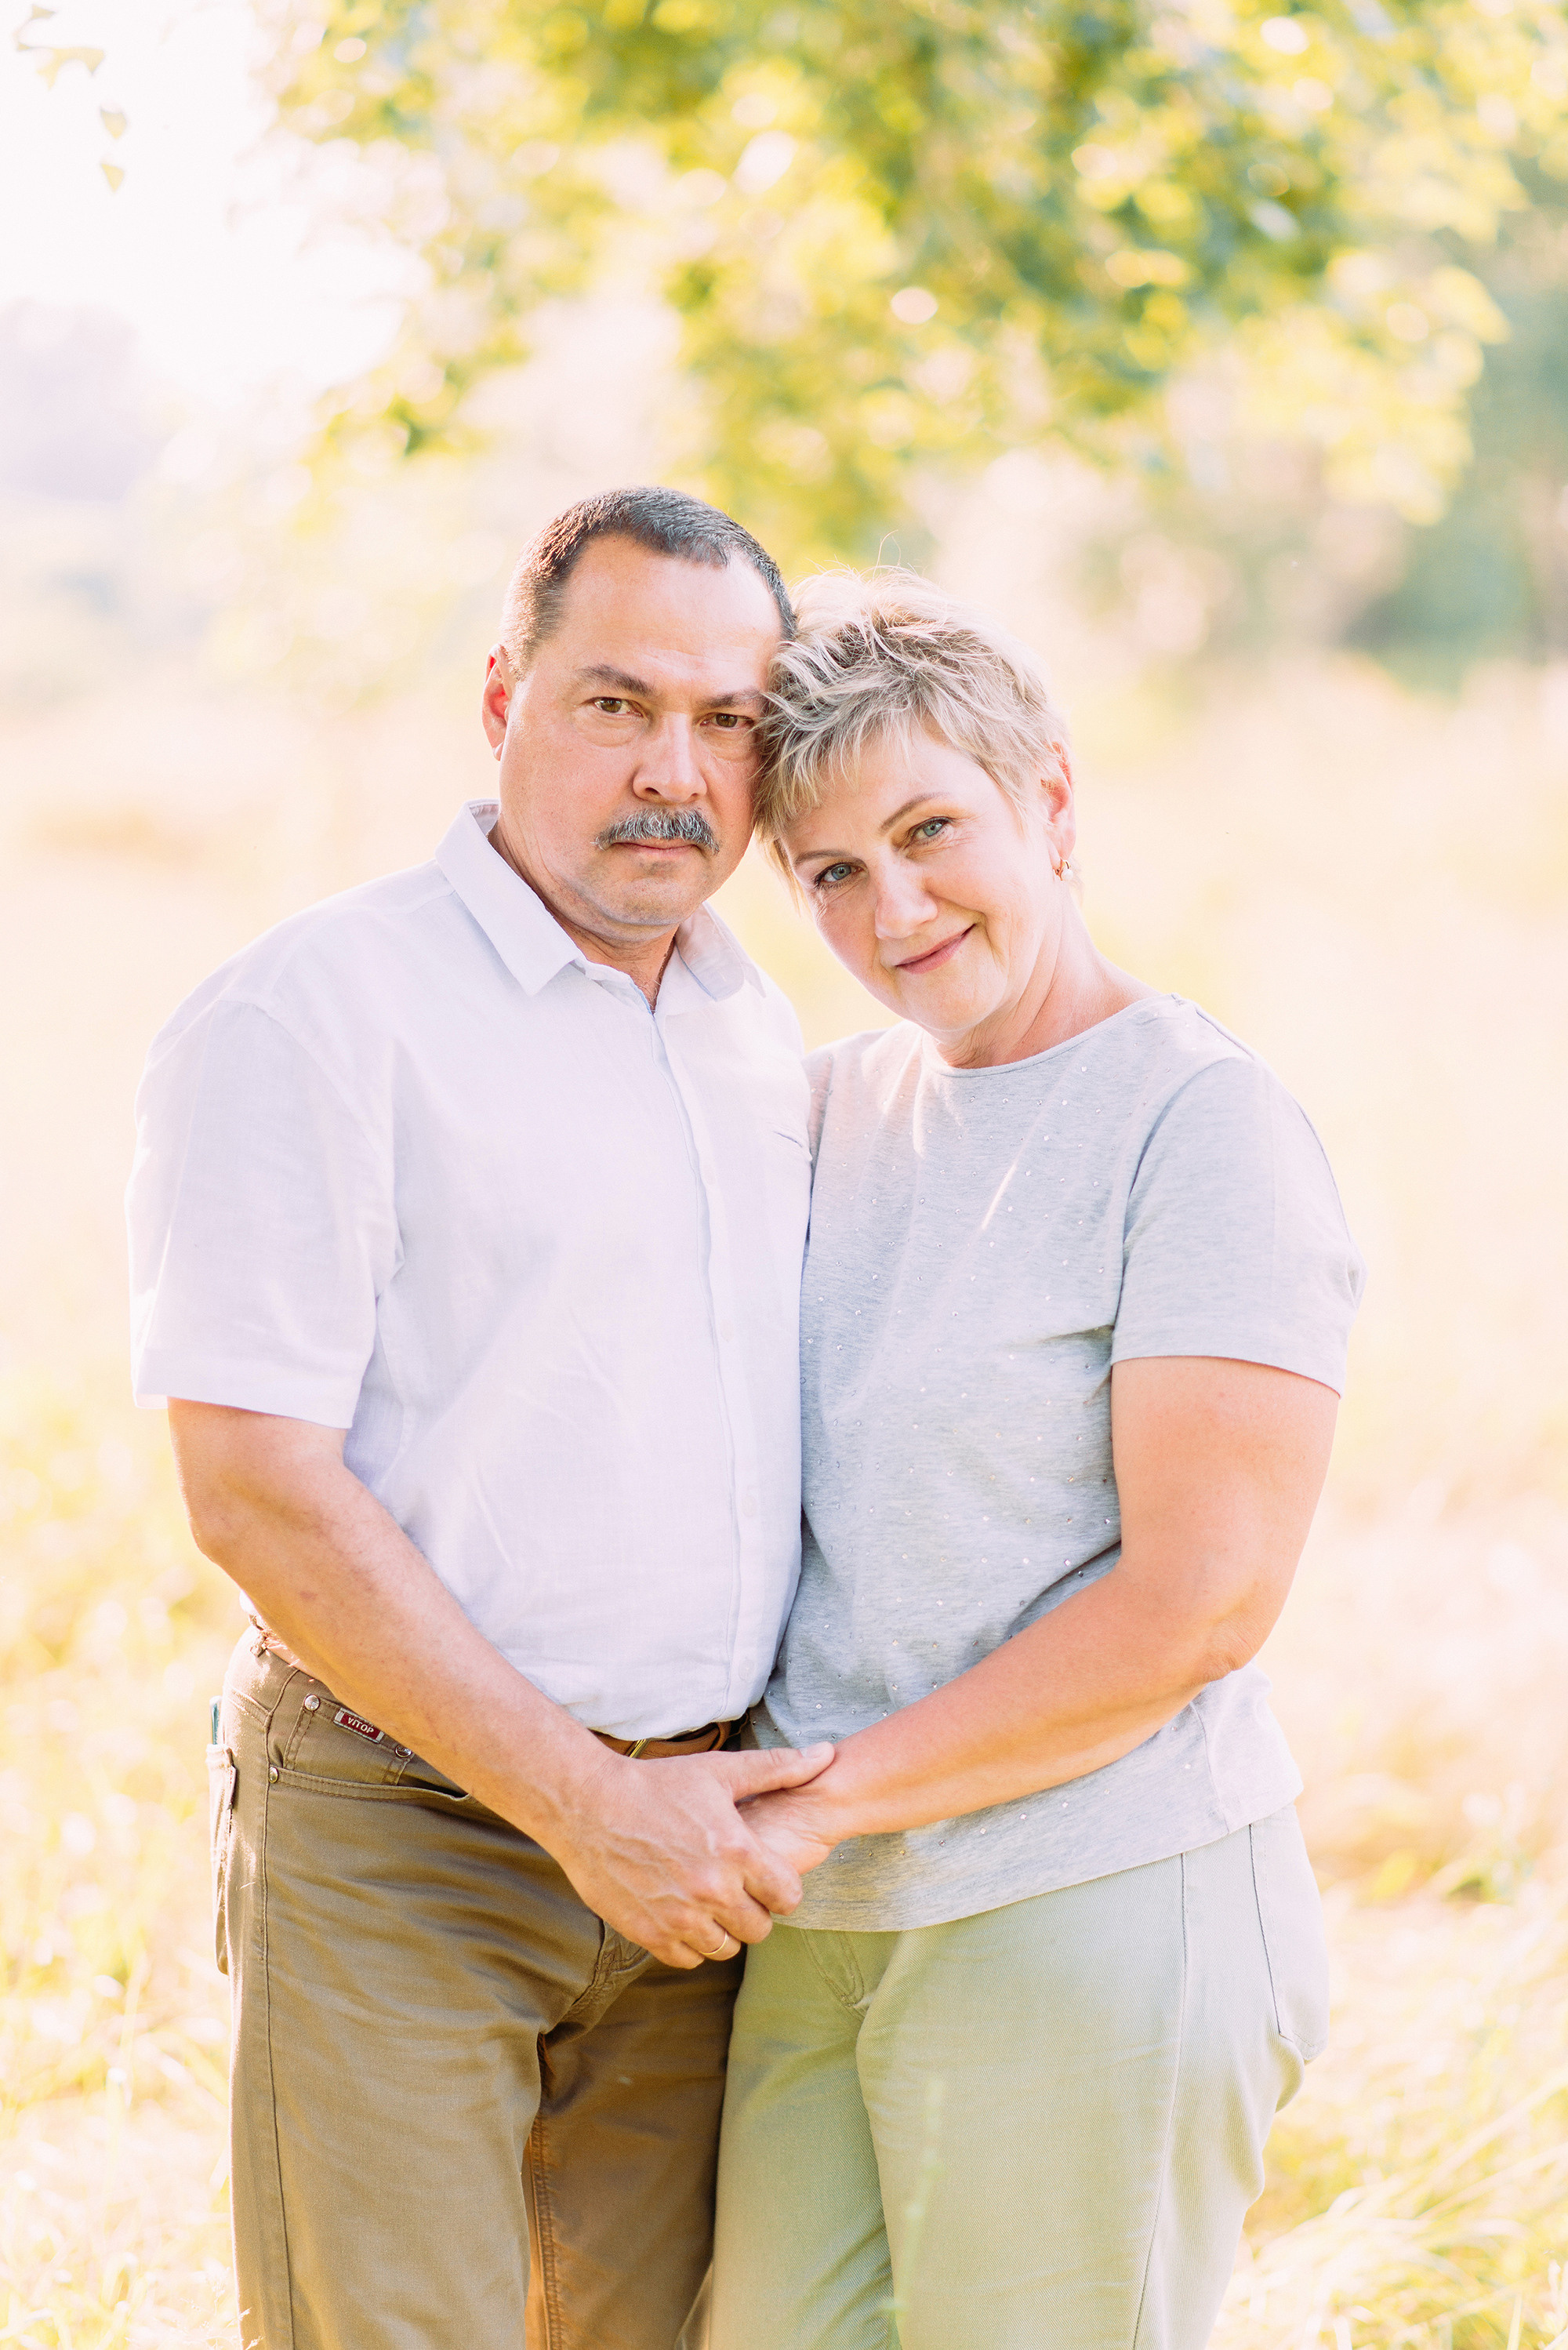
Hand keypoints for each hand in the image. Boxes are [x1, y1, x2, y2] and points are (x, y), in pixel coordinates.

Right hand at [546, 1742, 835, 1969]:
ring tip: (710, 1903)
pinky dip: (691, 1943)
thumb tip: (827, 1753)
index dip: (782, 1888)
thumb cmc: (657, 1784)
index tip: (767, 1878)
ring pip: (726, 1948)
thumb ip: (778, 1768)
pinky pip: (688, 1958)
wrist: (587, 1805)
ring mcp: (679, 1916)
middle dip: (755, 1911)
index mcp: (737, 1851)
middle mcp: (712, 1890)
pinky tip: (683, 1914)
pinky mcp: (649, 1933)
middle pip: (760, 1928)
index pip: (788, 1897)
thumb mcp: (720, 1770)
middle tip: (738, 1891)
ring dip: (724, 1930)